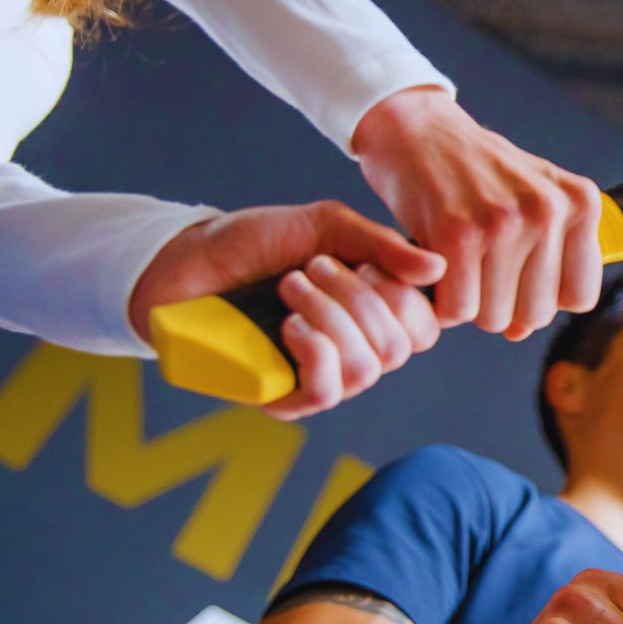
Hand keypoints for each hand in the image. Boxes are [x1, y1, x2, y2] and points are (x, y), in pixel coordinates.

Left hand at [129, 200, 445, 420]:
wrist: (183, 259)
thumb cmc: (253, 243)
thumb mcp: (325, 226)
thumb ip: (382, 245)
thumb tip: (439, 267)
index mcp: (374, 313)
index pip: (426, 327)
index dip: (406, 297)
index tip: (365, 263)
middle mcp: (356, 349)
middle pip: (400, 347)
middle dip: (360, 298)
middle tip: (314, 267)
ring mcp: (321, 376)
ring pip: (367, 369)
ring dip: (331, 317)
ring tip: (291, 286)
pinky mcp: (282, 397)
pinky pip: (327, 393)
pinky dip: (317, 352)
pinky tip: (290, 325)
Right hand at [353, 87, 604, 339]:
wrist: (418, 129)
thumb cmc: (477, 173)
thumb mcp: (532, 201)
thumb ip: (543, 267)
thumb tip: (520, 332)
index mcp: (581, 202)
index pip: (580, 297)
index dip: (543, 297)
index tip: (517, 275)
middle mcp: (550, 209)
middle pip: (535, 314)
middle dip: (503, 304)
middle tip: (480, 268)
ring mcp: (506, 220)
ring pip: (496, 318)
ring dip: (469, 303)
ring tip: (459, 263)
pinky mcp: (458, 231)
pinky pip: (459, 310)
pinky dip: (441, 302)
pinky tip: (438, 267)